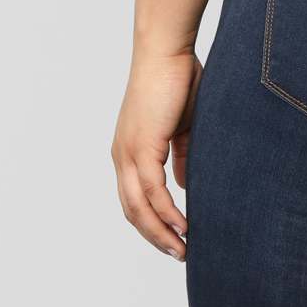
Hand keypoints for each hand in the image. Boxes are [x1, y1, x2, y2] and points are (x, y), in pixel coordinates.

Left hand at [112, 49, 200, 258]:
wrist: (167, 52)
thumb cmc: (177, 81)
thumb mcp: (183, 128)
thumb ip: (181, 156)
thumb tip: (183, 184)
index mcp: (129, 152)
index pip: (134, 200)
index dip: (152, 224)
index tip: (174, 241)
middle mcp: (122, 156)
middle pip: (132, 210)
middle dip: (154, 237)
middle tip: (179, 255)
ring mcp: (128, 152)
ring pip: (138, 206)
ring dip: (160, 232)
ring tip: (182, 249)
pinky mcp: (141, 146)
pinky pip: (151, 190)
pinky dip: (166, 212)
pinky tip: (183, 226)